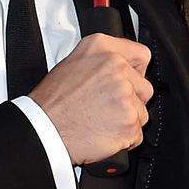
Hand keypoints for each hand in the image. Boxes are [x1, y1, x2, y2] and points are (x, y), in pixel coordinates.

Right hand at [30, 33, 152, 163]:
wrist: (44, 129)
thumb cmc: (53, 102)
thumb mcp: (73, 62)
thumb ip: (103, 59)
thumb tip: (123, 63)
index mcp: (103, 50)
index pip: (141, 55)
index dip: (135, 71)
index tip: (129, 80)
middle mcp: (117, 69)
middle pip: (145, 87)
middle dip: (131, 99)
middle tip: (106, 105)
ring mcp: (126, 97)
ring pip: (142, 112)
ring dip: (126, 119)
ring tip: (101, 120)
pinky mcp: (130, 123)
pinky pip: (137, 134)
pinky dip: (124, 138)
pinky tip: (104, 132)